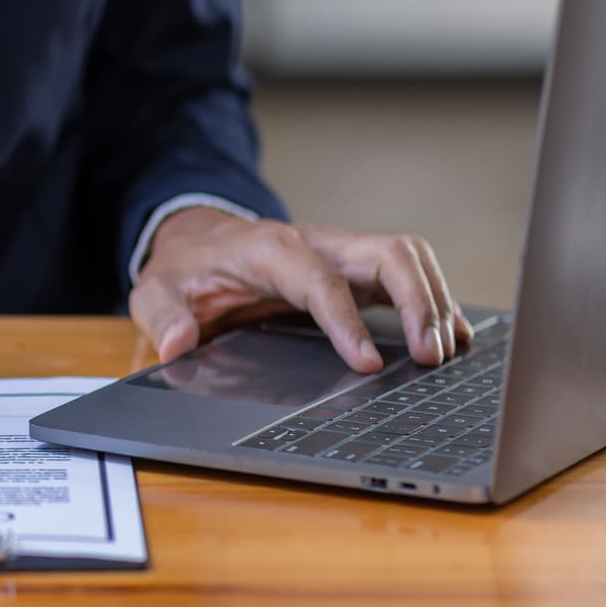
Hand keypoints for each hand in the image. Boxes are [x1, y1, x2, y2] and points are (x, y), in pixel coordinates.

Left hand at [130, 208, 473, 372]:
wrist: (196, 241)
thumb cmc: (183, 270)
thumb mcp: (154, 290)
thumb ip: (162, 315)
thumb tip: (178, 344)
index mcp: (268, 249)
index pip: (319, 280)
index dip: (348, 321)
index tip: (367, 364)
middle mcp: (314, 242)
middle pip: (386, 254)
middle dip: (416, 303)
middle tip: (431, 358)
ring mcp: (339, 251)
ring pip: (406, 257)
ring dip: (435, 301)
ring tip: (446, 354)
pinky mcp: (354, 267)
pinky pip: (407, 272)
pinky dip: (434, 300)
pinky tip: (451, 337)